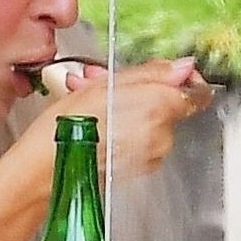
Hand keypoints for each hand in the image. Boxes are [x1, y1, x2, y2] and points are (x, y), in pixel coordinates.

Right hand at [33, 57, 212, 181]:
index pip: (196, 91)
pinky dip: (122, 126)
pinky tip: (95, 120)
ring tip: (91, 100)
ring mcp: (152, 155)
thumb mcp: (105, 86)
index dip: (179, 78)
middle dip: (139, 90)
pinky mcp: (139, 167)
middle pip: (167, 103)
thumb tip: (182, 67)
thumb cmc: (67, 130)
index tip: (160, 72)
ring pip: (151, 120)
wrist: (43, 173)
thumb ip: (150, 74)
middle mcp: (162, 136)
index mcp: (159, 109)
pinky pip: (140, 138)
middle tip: (106, 81)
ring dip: (126, 106)